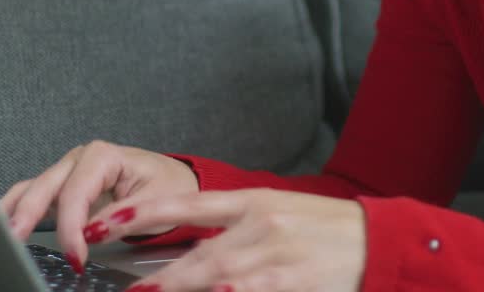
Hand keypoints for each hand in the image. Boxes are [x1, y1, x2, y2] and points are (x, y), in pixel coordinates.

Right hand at [0, 140, 199, 270]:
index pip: (77, 192)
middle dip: (28, 216)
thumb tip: (92, 231)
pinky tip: (3, 225)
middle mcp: (79, 159)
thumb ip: (123, 215)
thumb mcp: (155, 201)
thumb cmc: (165, 186)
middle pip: (46, 187)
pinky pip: (31, 196)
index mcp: (104, 155)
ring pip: (32, 189)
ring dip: (14, 212)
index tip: (75, 254)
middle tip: (14, 243)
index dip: (70, 225)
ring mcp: (67, 172)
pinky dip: (15, 210)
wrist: (171, 182)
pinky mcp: (61, 188)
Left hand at [83, 188, 365, 291]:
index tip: (106, 223)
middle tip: (128, 291)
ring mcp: (274, 262)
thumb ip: (232, 224)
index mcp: (252, 202)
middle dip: (159, 280)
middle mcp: (260, 229)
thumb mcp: (276, 211)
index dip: (143, 214)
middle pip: (197, 258)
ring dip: (182, 291)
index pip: (186, 206)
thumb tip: (187, 244)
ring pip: (215, 282)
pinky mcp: (289, 288)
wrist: (377, 241)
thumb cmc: (324, 228)